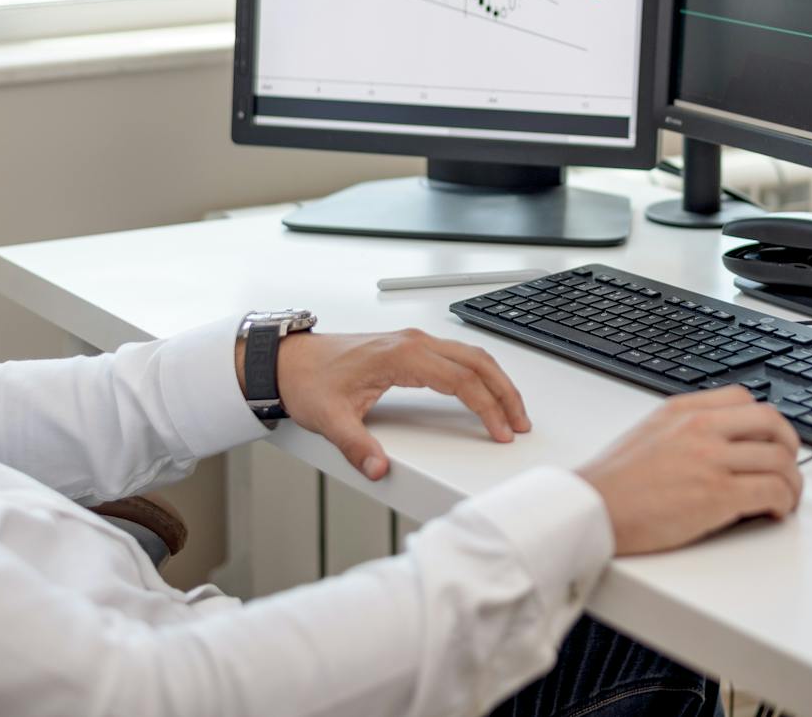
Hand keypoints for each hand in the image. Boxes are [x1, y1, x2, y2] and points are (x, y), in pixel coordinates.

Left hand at [257, 329, 531, 480]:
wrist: (290, 361)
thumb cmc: (310, 380)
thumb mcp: (329, 418)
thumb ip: (356, 446)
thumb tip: (378, 469)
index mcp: (402, 356)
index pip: (461, 380)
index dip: (486, 407)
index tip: (501, 431)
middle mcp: (414, 343)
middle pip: (477, 362)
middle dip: (505, 392)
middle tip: (521, 423)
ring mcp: (414, 342)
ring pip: (471, 355)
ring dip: (496, 381)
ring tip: (512, 411)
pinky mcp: (411, 348)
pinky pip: (457, 356)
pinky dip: (479, 374)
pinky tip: (484, 391)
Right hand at [576, 387, 802, 555]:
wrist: (592, 508)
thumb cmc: (614, 482)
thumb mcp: (649, 433)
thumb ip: (684, 429)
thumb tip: (718, 442)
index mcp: (683, 410)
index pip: (744, 398)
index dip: (766, 422)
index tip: (769, 440)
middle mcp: (701, 427)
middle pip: (772, 422)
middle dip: (789, 446)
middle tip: (787, 468)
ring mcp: (711, 459)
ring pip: (780, 459)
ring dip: (791, 481)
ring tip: (784, 498)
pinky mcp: (717, 494)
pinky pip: (772, 490)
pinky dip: (783, 502)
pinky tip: (773, 512)